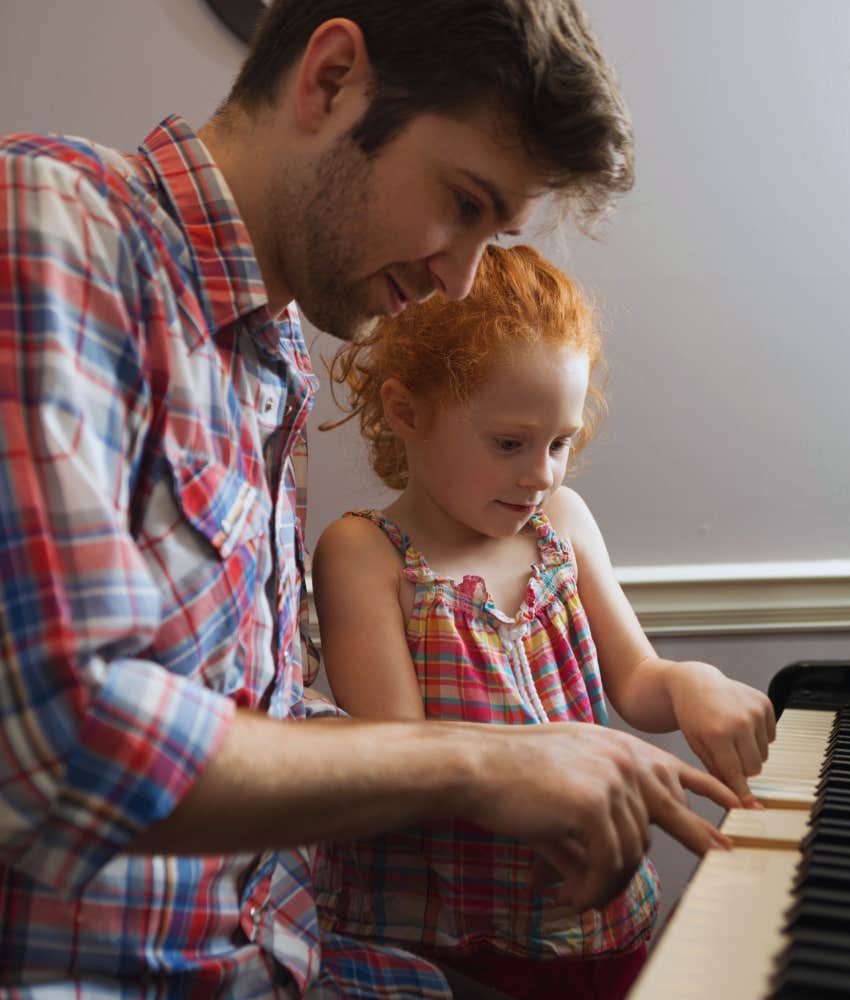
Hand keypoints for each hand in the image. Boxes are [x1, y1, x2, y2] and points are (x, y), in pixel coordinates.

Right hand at [463, 722, 738, 911]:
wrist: (479, 764)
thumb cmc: (513, 773)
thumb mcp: (567, 782)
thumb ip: (602, 815)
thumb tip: (613, 866)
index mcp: (617, 747)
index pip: (675, 769)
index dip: (710, 790)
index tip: (741, 806)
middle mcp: (623, 760)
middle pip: (672, 812)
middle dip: (702, 838)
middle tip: (725, 858)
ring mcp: (611, 780)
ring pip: (633, 850)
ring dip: (608, 880)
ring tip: (578, 893)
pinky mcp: (594, 805)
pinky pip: (608, 864)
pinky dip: (592, 888)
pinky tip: (569, 894)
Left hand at [667, 661, 775, 804]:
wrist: (695, 682)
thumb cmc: (692, 716)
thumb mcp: (696, 745)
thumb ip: (717, 771)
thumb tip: (737, 800)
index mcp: (717, 734)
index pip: (736, 774)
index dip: (742, 794)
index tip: (750, 808)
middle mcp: (739, 722)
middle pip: (755, 768)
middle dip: (743, 769)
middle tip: (728, 757)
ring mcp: (754, 711)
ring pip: (764, 754)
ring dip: (750, 752)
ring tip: (732, 738)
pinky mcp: (764, 703)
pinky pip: (771, 736)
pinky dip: (759, 737)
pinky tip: (741, 726)